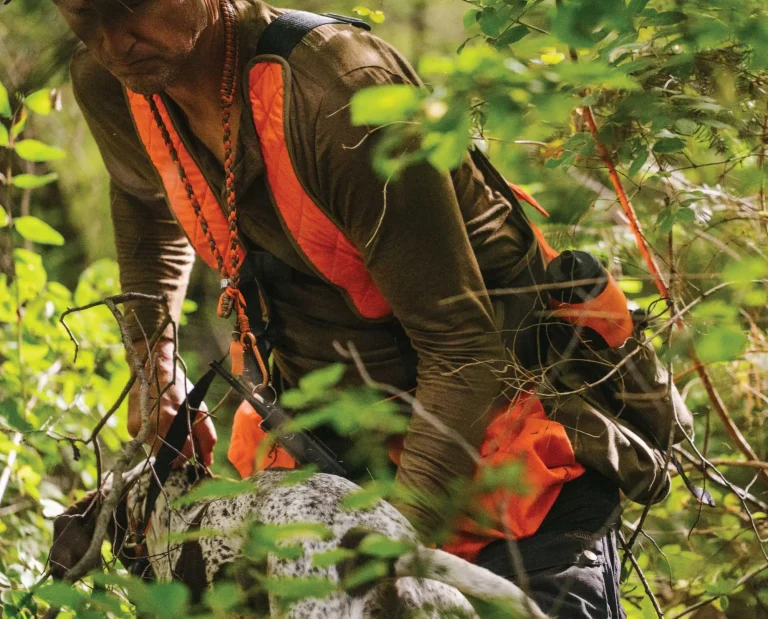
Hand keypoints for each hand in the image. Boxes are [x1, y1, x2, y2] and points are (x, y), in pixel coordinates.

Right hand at [127, 340, 216, 465]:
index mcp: (175, 419)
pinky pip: (148, 443)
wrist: (151, 370)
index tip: (196, 450)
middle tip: (185, 440)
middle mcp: (156, 426)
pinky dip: (156, 439)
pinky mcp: (133, 429)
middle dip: (181, 453)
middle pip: (172, 457)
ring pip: (159, 452)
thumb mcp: (199, 408)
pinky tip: (158, 424)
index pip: (186, 452)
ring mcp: (142, 428)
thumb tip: (207, 460)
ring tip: (171, 427)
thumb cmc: (179, 388)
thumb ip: (206, 435)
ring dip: (167, 446)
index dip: (194, 453)